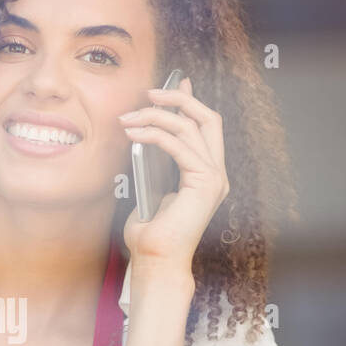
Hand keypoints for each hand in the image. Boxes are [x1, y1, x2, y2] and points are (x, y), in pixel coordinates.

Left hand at [119, 76, 229, 270]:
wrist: (155, 260)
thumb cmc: (149, 234)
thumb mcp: (150, 189)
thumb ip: (154, 163)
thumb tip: (144, 135)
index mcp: (207, 175)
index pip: (205, 127)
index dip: (189, 102)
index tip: (170, 85)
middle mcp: (216, 174)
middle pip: (208, 118)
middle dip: (180, 98)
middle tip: (150, 92)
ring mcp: (214, 178)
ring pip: (190, 127)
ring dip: (156, 116)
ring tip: (129, 117)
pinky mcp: (205, 183)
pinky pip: (179, 145)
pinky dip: (155, 134)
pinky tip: (134, 133)